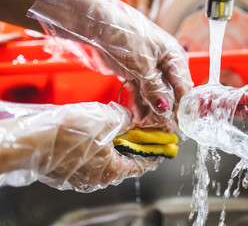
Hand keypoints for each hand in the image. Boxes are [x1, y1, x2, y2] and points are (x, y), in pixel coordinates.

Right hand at [0, 101, 161, 191]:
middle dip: (133, 147)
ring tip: (114, 131)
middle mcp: (99, 180)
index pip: (143, 164)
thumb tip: (132, 121)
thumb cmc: (68, 133)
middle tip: (138, 133)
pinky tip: (93, 138)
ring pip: (107, 163)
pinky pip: (90, 163)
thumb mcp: (106, 119)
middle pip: (125, 163)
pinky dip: (98, 152)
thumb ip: (126, 121)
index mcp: (113, 170)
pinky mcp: (69, 174)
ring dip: (114, 149)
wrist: (31, 141)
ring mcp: (82, 180)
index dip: (155, 152)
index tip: (163, 146)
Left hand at [28, 0, 192, 127]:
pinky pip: (143, 94)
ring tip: (143, 122)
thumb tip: (165, 109)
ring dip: (150, 110)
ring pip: (156, 96)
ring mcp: (151, 71)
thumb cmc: (123, 38)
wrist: (98, 28)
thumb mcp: (141, 65)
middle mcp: (165, 65)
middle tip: (156, 126)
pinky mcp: (138, 75)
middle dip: (162, 110)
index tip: (175, 123)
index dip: (180, 106)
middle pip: (170, 93)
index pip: (183, 86)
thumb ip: (155, 88)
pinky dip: (140, 104)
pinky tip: (136, 115)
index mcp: (173, 57)